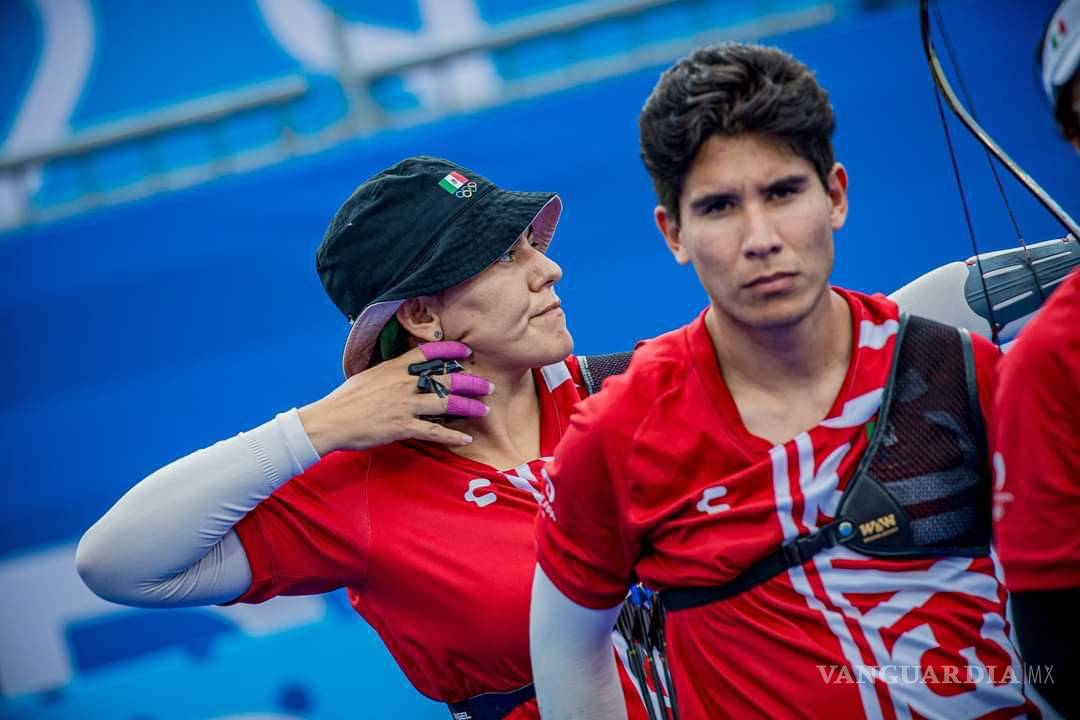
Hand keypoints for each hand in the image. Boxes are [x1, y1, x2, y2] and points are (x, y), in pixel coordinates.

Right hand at [297, 342, 491, 454]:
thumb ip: (388, 374)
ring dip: (469, 407)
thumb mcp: (367, 376)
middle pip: (446, 379)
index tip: (466, 352)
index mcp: (394, 368)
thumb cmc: (344, 400)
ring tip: (485, 410)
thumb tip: (399, 372)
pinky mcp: (402, 427)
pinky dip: (452, 436)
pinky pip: (434, 431)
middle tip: (488, 385)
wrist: (330, 421)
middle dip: (471, 382)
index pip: (428, 353)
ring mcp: (405, 405)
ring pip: (446, 403)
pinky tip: (465, 439)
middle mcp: (404, 383)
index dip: (450, 351)